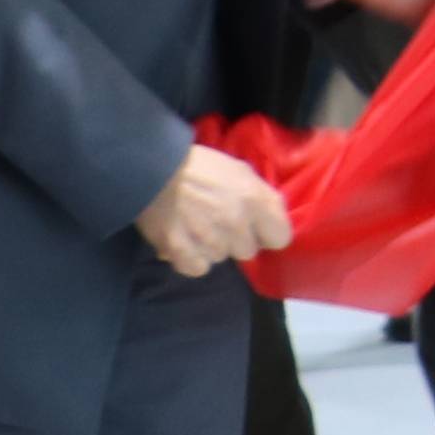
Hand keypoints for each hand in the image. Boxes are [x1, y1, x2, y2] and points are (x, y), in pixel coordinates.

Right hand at [135, 143, 295, 277]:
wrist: (154, 168)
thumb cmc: (201, 165)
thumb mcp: (240, 171)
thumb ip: (260, 196)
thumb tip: (270, 219)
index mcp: (255, 199)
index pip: (280, 238)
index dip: (269, 234)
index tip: (258, 229)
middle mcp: (236, 223)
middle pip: (248, 251)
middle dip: (237, 240)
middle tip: (219, 223)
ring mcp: (210, 240)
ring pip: (221, 258)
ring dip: (212, 247)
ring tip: (196, 226)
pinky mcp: (182, 252)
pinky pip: (198, 268)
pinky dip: (191, 259)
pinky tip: (185, 242)